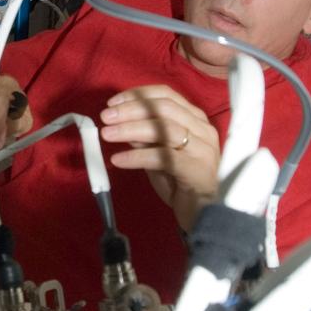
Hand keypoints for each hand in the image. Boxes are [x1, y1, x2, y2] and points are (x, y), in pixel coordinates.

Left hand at [98, 85, 219, 231]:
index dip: (138, 95)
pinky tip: (119, 160)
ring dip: (131, 129)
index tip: (113, 103)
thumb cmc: (182, 183)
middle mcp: (203, 129)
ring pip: (164, 129)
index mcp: (196, 119)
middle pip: (164, 109)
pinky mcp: (197, 169)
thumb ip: (145, 139)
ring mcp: (203, 149)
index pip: (167, 95)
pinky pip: (163, 157)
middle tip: (106, 118)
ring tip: (108, 135)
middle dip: (131, 110)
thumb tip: (121, 123)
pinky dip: (137, 157)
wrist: (205, 215)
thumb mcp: (159, 156)